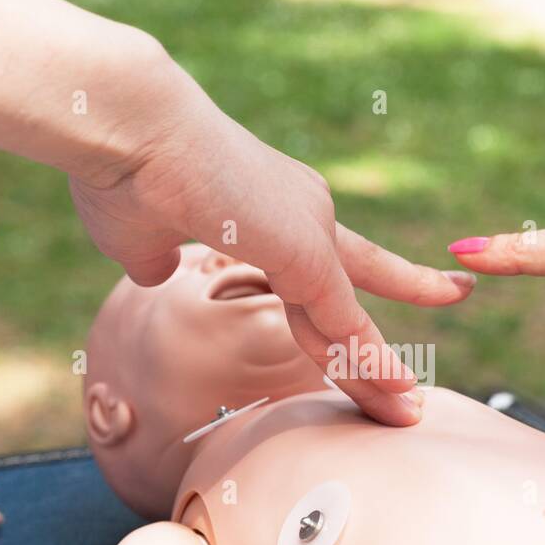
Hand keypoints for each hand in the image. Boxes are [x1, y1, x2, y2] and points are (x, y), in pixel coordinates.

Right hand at [70, 65, 472, 426]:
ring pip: (348, 323)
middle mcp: (305, 216)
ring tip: (406, 417)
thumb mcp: (142, 236)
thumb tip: (155, 272)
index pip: (330, 266)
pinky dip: (367, 362)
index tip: (419, 295)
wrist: (126, 127)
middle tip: (412, 393)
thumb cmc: (125, 174)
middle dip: (378, 353)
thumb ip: (158, 259)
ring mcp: (310, 231)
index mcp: (273, 212)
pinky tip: (391, 392)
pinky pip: (344, 323)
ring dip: (375, 376)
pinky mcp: (307, 251)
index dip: (363, 290)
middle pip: (350, 300)